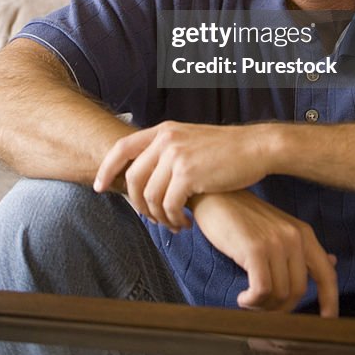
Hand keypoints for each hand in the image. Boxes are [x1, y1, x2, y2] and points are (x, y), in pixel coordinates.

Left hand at [94, 122, 268, 229]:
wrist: (255, 147)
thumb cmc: (227, 149)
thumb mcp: (191, 140)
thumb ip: (168, 151)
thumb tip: (146, 173)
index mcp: (164, 130)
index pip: (122, 148)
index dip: (107, 169)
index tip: (99, 187)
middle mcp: (166, 139)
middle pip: (133, 179)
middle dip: (139, 205)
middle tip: (153, 219)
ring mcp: (176, 156)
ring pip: (150, 197)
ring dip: (160, 217)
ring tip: (175, 224)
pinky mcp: (188, 174)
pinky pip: (169, 206)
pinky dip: (174, 220)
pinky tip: (186, 223)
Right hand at [192, 190, 338, 316]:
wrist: (215, 194)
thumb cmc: (243, 215)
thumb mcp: (277, 229)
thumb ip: (302, 248)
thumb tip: (332, 262)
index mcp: (303, 233)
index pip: (327, 274)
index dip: (330, 301)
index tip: (328, 321)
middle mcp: (294, 237)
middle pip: (299, 291)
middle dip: (281, 309)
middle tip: (263, 309)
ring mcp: (276, 242)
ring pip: (280, 294)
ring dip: (263, 306)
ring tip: (249, 300)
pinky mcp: (255, 249)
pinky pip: (262, 290)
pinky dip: (252, 301)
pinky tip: (242, 298)